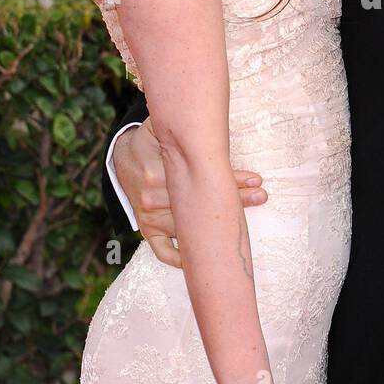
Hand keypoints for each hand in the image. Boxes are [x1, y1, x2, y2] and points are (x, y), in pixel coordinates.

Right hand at [113, 117, 266, 268]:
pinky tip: (200, 259)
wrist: (122, 155)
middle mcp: (152, 197)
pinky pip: (161, 250)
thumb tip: (211, 124)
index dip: (232, 179)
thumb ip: (182, 131)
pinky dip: (179, 258)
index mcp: (157, 173)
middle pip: (199, 204)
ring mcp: (149, 215)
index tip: (256, 180)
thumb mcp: (161, 128)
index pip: (201, 180)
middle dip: (234, 198)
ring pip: (189, 227)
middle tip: (260, 195)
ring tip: (245, 222)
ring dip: (217, 227)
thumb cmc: (150, 140)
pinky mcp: (146, 227)